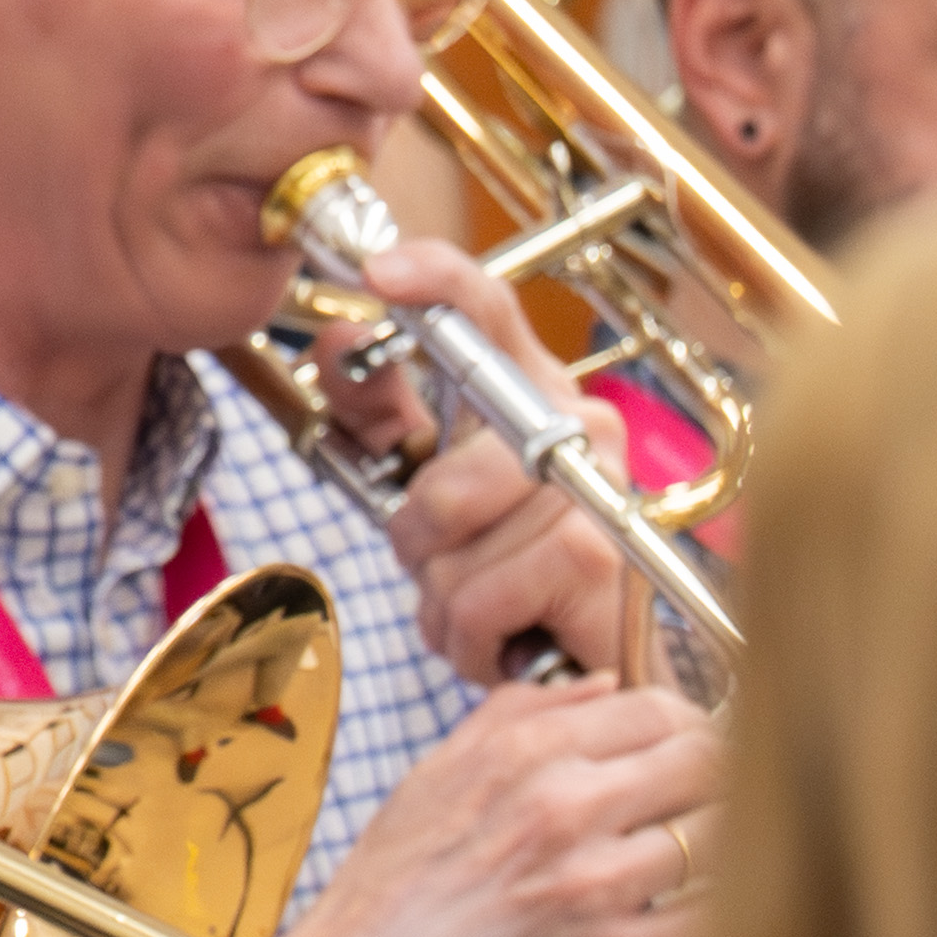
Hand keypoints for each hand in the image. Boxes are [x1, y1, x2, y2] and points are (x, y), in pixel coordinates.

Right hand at [294, 651, 719, 936]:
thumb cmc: (391, 892)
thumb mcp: (435, 775)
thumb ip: (519, 714)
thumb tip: (601, 685)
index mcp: (522, 754)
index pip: (656, 709)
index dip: (685, 723)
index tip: (685, 745)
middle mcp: (565, 808)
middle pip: (706, 762)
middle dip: (717, 776)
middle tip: (702, 798)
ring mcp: (596, 883)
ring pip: (721, 835)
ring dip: (717, 845)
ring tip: (690, 858)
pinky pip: (708, 915)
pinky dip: (709, 909)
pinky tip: (680, 911)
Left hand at [314, 219, 656, 692]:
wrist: (597, 665)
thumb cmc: (517, 570)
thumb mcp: (432, 484)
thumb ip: (382, 410)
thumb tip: (338, 340)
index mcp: (533, 393)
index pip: (487, 310)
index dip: (433, 277)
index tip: (378, 272)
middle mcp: (580, 428)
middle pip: (440, 482)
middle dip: (420, 545)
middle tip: (450, 566)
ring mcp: (596, 492)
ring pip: (450, 552)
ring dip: (446, 602)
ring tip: (488, 607)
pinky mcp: (598, 561)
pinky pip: (478, 601)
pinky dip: (470, 638)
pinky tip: (508, 638)